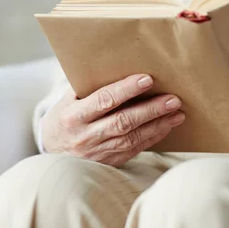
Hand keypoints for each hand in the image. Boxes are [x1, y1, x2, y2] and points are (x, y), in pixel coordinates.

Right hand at [41, 74, 184, 166]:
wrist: (51, 155)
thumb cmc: (63, 118)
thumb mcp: (67, 101)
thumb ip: (89, 87)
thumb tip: (118, 64)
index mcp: (73, 116)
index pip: (104, 100)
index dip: (126, 90)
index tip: (147, 79)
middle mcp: (85, 136)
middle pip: (123, 122)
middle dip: (151, 110)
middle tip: (173, 99)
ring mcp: (97, 152)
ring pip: (132, 138)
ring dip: (158, 125)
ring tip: (177, 113)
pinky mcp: (108, 163)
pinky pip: (134, 150)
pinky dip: (152, 138)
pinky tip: (166, 126)